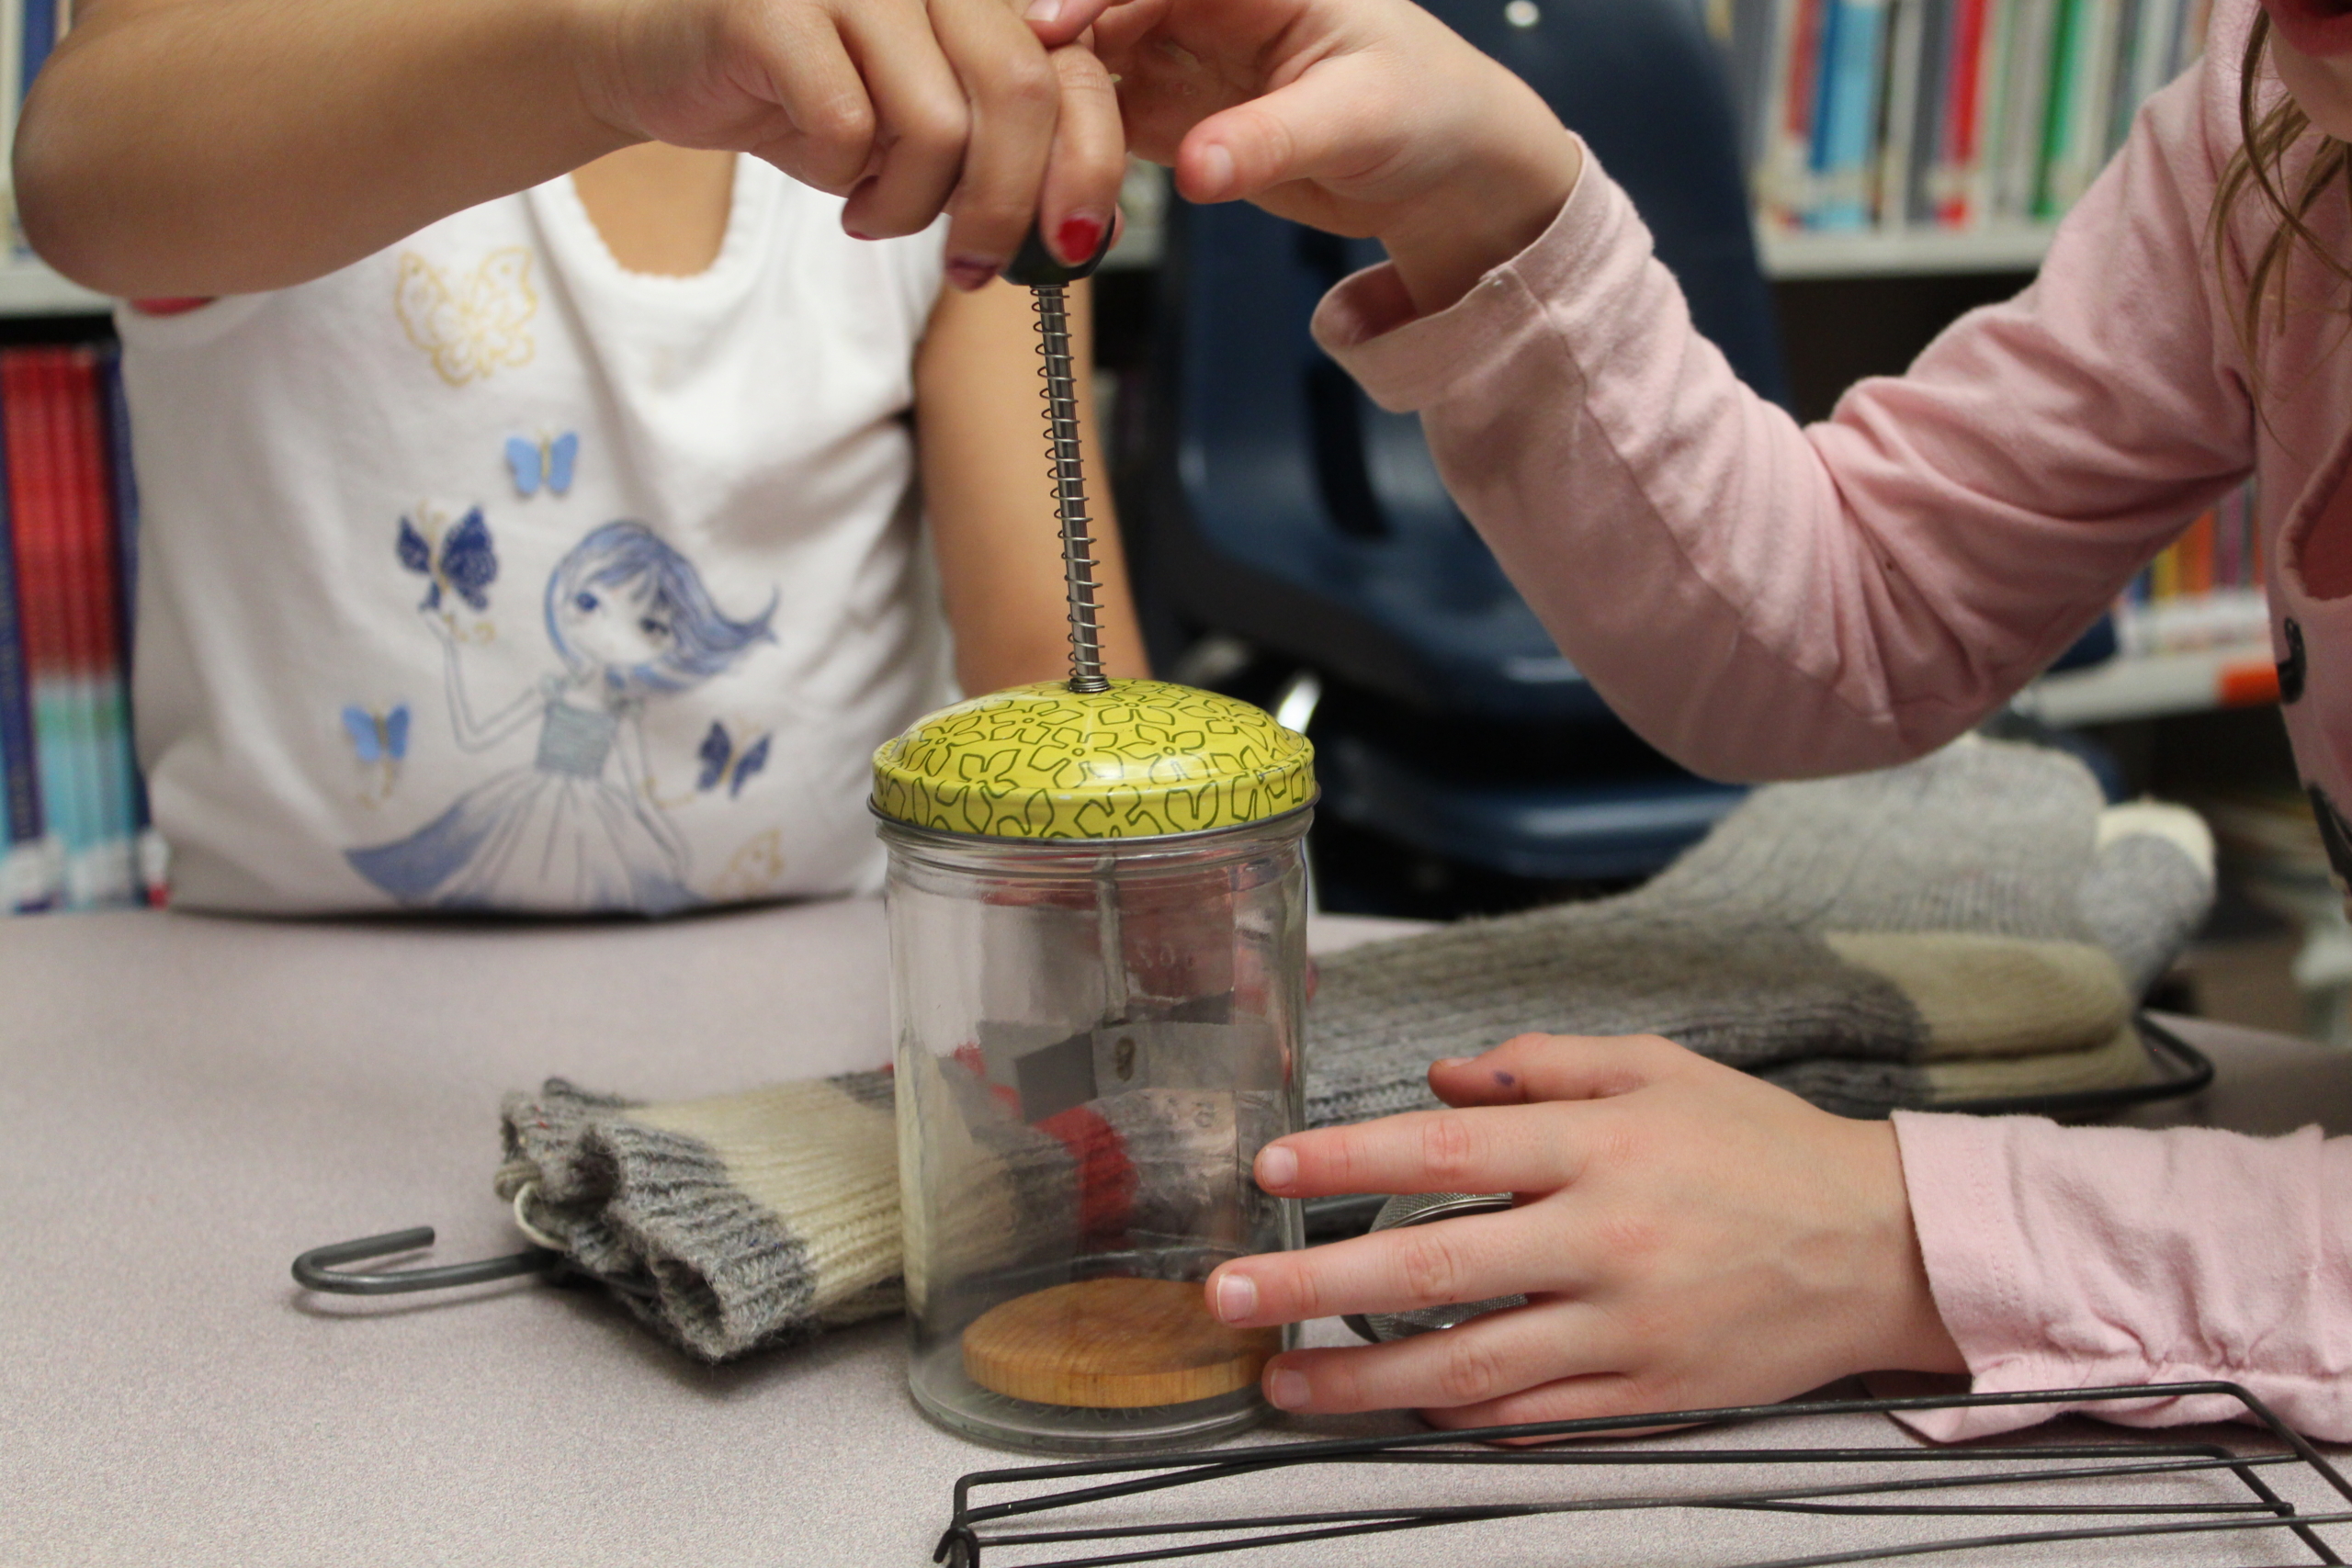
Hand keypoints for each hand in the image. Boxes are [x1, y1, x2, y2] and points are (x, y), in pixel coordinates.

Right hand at [575, 0, 1126, 278]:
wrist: (665, 59)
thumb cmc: (809, 91)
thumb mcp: (927, 126)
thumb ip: (1008, 154)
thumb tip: (1091, 228)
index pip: (1072, 68)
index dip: (1091, 162)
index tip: (1074, 242)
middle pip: (1019, 91)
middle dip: (1007, 205)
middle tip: (975, 266)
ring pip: (938, 123)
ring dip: (914, 203)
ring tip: (878, 212)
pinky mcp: (773, 9)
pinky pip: (847, 128)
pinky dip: (845, 181)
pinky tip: (835, 183)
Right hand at [1071, 0, 1581, 313]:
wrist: (1445, 174)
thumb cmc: (1427, 112)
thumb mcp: (1357, 120)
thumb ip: (1270, 141)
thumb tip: (1194, 170)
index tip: (1050, 29)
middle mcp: (1203, 4)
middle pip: (1098, 9)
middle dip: (1053, 52)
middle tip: (1014, 107)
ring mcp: (1178, 57)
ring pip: (1086, 67)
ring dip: (1052, 107)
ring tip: (1020, 158)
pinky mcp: (1166, 115)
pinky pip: (1096, 124)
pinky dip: (1068, 152)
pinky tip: (1049, 189)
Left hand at [1204, 1033, 1963, 1430]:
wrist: (1884, 1246)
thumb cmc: (1759, 1145)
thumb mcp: (1658, 1067)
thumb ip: (1540, 1066)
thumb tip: (1438, 1082)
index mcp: (1599, 1145)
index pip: (1444, 1150)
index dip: (1345, 1159)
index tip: (1267, 1170)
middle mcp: (1603, 1240)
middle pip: (1430, 1270)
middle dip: (1312, 1288)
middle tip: (1224, 1299)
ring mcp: (1624, 1330)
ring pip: (1467, 1368)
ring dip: (1360, 1382)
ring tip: (1280, 1383)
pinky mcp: (1648, 1395)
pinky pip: (1532, 1416)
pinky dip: (1457, 1419)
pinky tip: (1394, 1413)